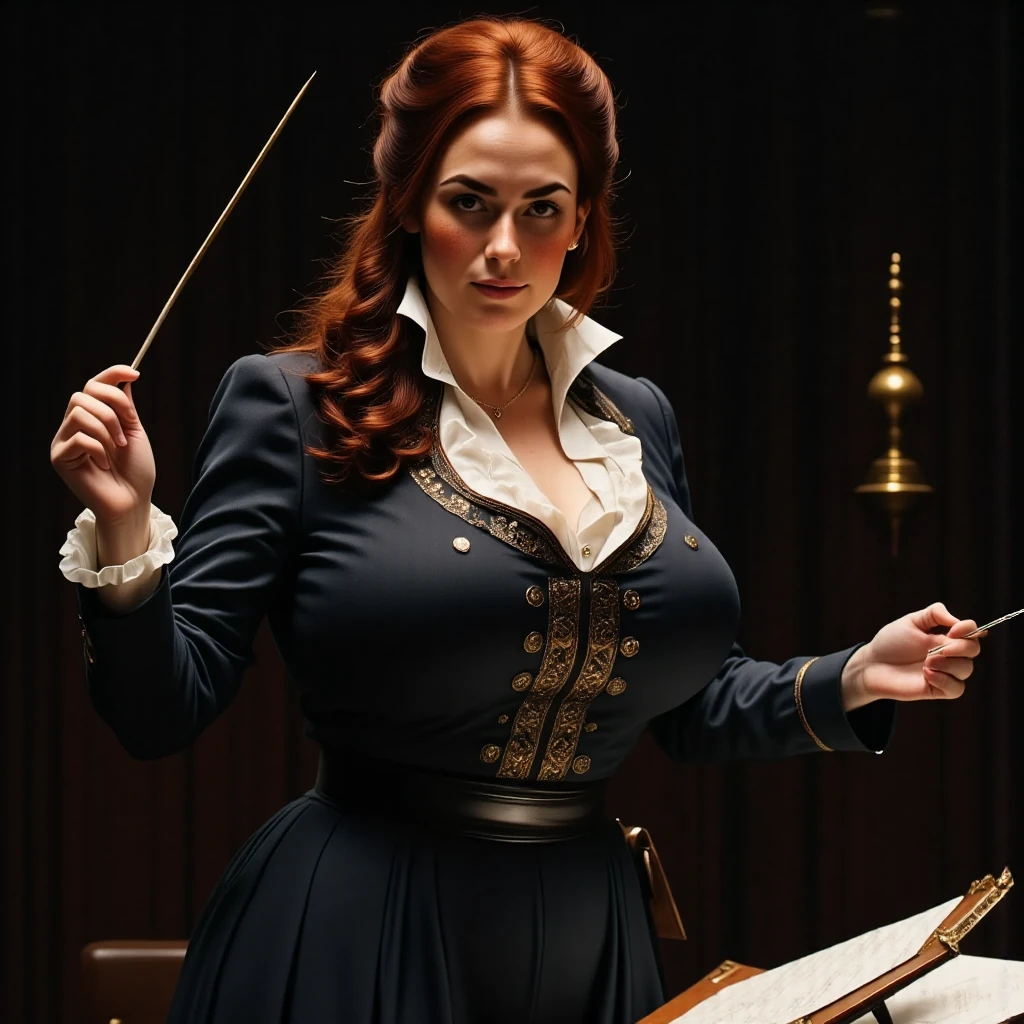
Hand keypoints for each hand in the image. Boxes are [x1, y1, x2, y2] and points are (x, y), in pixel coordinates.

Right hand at [50, 365, 155, 525]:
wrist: (134, 501)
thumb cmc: (136, 471)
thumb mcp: (134, 433)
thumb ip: (125, 407)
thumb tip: (124, 378)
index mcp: (92, 418)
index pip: (94, 385)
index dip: (112, 374)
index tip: (136, 373)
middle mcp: (73, 426)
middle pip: (84, 394)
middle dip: (112, 408)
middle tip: (126, 433)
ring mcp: (64, 441)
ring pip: (80, 413)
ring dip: (106, 429)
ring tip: (117, 449)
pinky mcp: (59, 457)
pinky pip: (78, 438)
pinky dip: (98, 449)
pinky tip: (104, 464)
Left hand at [840, 602, 986, 710]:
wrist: (872, 664)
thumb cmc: (890, 642)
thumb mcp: (910, 622)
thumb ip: (934, 614)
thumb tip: (957, 619)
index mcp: (946, 636)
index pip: (972, 632)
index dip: (970, 630)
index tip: (953, 630)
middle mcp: (949, 655)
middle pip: (973, 650)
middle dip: (959, 648)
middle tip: (937, 650)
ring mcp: (945, 672)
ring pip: (966, 669)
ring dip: (948, 664)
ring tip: (925, 662)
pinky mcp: (938, 689)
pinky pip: (956, 689)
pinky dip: (944, 680)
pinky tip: (926, 674)